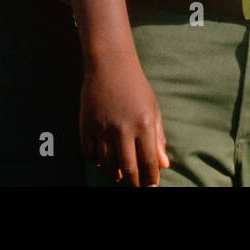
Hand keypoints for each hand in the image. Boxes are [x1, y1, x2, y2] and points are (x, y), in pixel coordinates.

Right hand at [81, 52, 168, 186]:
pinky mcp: (85, 125)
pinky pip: (89, 154)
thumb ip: (158, 138)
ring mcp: (102, 128)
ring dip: (114, 175)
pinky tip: (102, 160)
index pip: (148, 163)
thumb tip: (163, 164)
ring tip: (119, 175)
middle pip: (128, 170)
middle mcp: (123, 129)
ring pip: (107, 166)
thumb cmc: (136, 86)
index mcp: (144, 124)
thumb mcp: (153, 109)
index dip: (150, 179)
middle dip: (133, 183)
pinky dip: (96, 162)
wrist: (109, 64)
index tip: (151, 184)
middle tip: (135, 185)